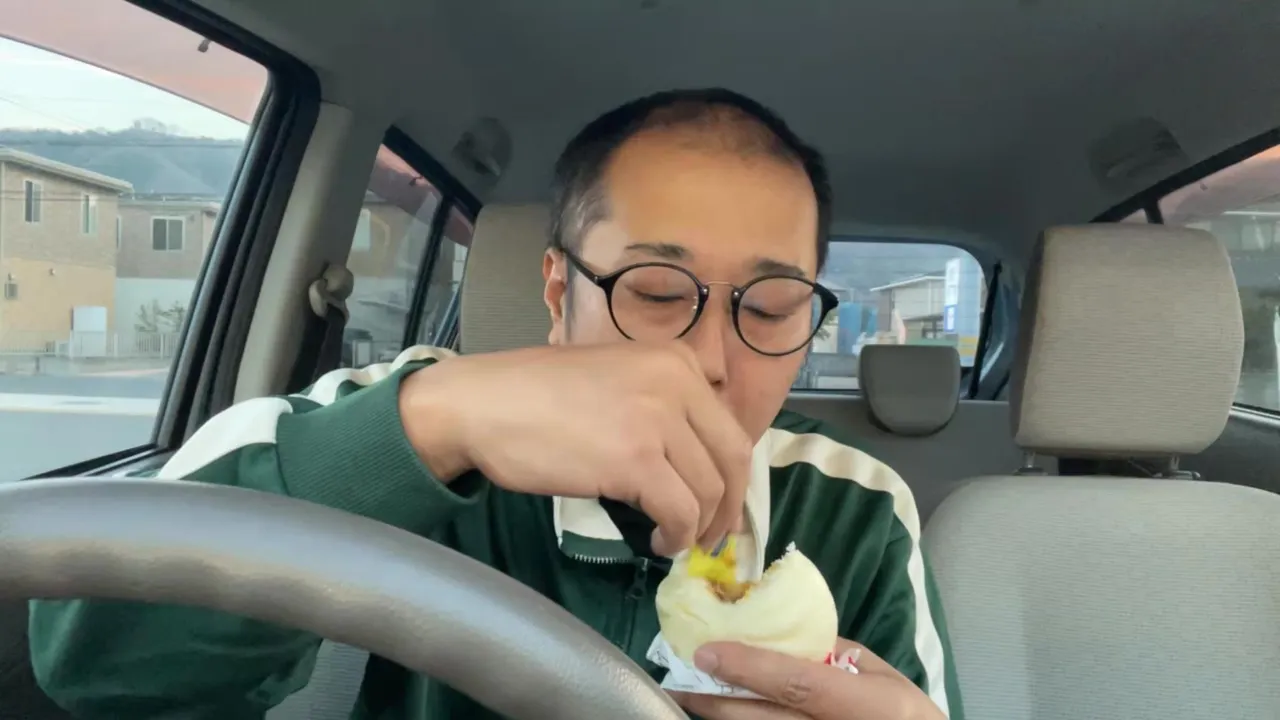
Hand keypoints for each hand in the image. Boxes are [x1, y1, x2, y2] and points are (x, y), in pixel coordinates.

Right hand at [400, 342, 751, 554]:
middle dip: (729, 506)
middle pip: (732, 458)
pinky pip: (679, 511)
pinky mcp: (635, 460)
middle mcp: (676, 382)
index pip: (729, 426)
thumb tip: (691, 459)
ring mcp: (657, 420)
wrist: (482, 404)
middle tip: (711, 535)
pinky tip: (658, 542)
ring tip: (674, 541)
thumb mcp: (616, 378)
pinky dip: (675, 535)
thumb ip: (658, 403)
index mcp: (675, 360)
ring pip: (708, 490)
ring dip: (698, 527)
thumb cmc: (536, 395)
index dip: (732, 475)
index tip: (721, 502)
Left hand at [671, 638, 945, 719]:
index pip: (795, 684)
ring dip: (720, 717)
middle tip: (678, 681)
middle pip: (761, 719)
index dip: (748, 668)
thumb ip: (833, 653)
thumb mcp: (881, 676)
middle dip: (714, 700)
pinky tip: (722, 713)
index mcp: (862, 704)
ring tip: (690, 698)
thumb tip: (780, 633)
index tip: (706, 653)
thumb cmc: (907, 714)